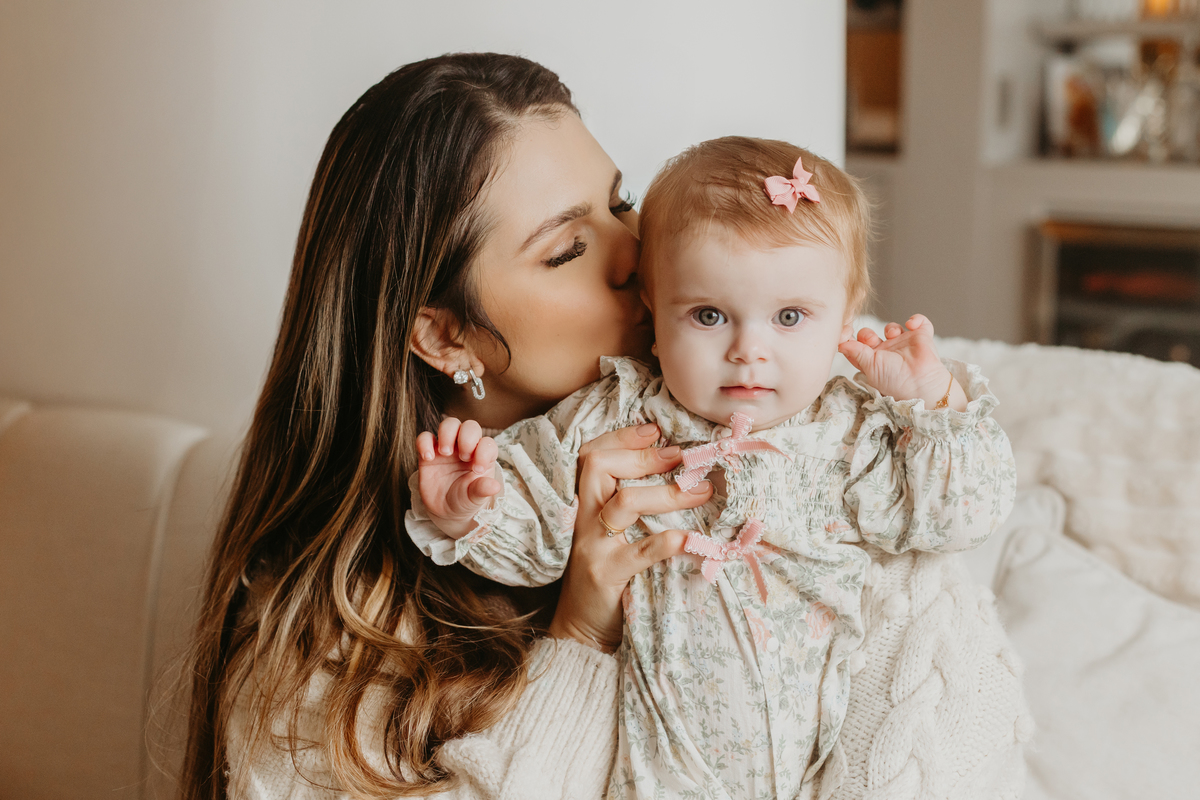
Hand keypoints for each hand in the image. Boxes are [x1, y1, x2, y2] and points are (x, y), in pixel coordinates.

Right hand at [415, 418, 500, 539]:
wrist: (445, 511)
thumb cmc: (465, 500)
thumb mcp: (475, 498)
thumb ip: (482, 490)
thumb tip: (494, 486)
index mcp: (482, 456)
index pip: (487, 443)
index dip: (484, 452)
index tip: (477, 470)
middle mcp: (466, 447)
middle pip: (470, 426)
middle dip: (467, 437)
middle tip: (463, 457)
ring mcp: (448, 448)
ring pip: (449, 424)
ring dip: (448, 433)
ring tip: (445, 452)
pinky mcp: (429, 453)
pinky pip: (425, 437)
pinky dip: (425, 442)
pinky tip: (428, 457)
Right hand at [547, 423, 713, 651]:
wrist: (581, 630)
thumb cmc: (604, 576)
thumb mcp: (609, 534)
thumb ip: (627, 504)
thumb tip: (675, 472)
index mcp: (584, 505)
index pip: (591, 455)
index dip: (622, 438)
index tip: (655, 431)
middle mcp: (583, 519)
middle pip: (598, 466)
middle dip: (643, 457)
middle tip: (682, 457)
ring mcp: (593, 547)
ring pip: (624, 504)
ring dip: (667, 493)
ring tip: (701, 492)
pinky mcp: (606, 575)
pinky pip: (638, 553)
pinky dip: (665, 543)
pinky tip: (689, 539)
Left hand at [838, 314, 965, 410]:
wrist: (921, 384)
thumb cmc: (894, 381)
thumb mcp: (870, 367)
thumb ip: (855, 353)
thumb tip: (839, 343)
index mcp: (873, 361)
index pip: (857, 347)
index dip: (849, 339)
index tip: (844, 333)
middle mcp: (887, 352)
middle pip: (870, 335)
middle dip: (866, 334)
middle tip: (871, 340)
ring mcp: (904, 344)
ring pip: (892, 327)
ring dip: (891, 327)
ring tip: (893, 335)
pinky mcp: (922, 337)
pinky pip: (919, 322)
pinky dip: (916, 319)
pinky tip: (911, 325)